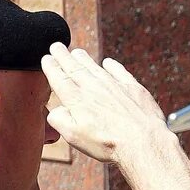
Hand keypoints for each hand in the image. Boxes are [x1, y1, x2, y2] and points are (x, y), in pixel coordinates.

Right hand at [40, 43, 172, 166]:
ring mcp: (114, 86)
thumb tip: (56, 110)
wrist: (142, 140)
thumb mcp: (74, 136)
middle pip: (75, 68)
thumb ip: (59, 120)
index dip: (51, 67)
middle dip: (63, 56)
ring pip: (95, 67)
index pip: (60, 78)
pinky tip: (108, 62)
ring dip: (84, 59)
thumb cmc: (107, 142)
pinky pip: (119, 71)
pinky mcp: (133, 88)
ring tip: (76, 52)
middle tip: (56, 46)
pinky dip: (112, 65)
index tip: (46, 58)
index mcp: (77, 99)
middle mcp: (94, 88)